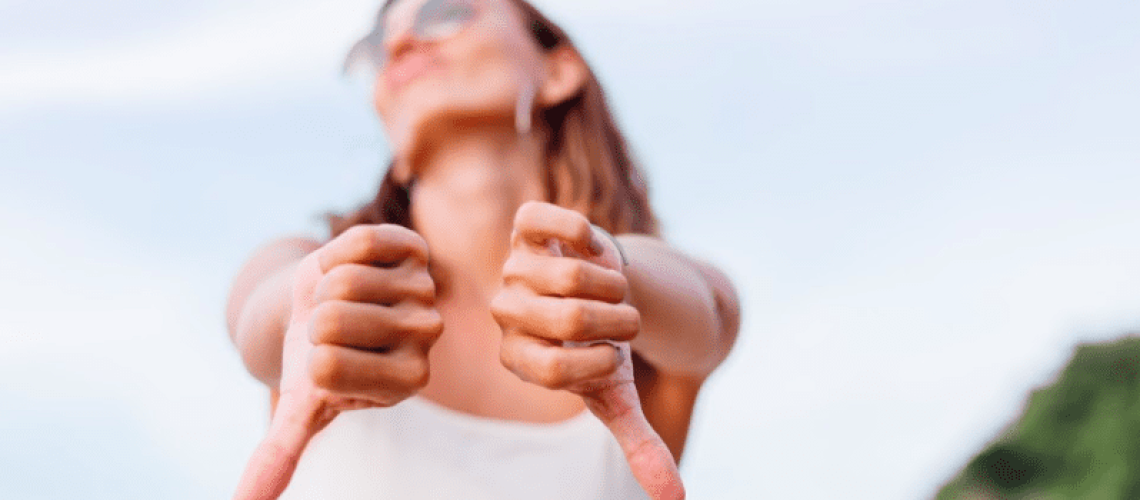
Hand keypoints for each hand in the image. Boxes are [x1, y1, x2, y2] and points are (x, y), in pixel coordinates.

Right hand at [233, 225, 441, 499]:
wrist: (319, 310)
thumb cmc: (312, 363)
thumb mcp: (299, 407)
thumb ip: (280, 455)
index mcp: (406, 383)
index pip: (327, 366)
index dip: (307, 360)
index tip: (326, 363)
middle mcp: (428, 338)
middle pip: (332, 319)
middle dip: (313, 321)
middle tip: (330, 328)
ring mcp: (426, 290)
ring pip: (346, 280)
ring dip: (324, 285)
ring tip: (341, 300)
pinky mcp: (416, 249)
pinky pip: (361, 242)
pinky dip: (336, 252)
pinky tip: (352, 268)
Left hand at [491, 202, 684, 499]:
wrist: (601, 289)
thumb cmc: (605, 347)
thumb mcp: (619, 394)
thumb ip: (638, 445)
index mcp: (518, 359)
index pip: (554, 371)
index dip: (599, 364)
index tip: (614, 358)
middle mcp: (505, 313)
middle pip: (569, 319)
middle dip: (618, 321)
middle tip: (626, 320)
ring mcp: (514, 267)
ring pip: (571, 272)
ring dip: (615, 282)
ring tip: (615, 289)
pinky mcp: (525, 227)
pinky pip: (546, 220)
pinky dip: (582, 231)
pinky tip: (594, 245)